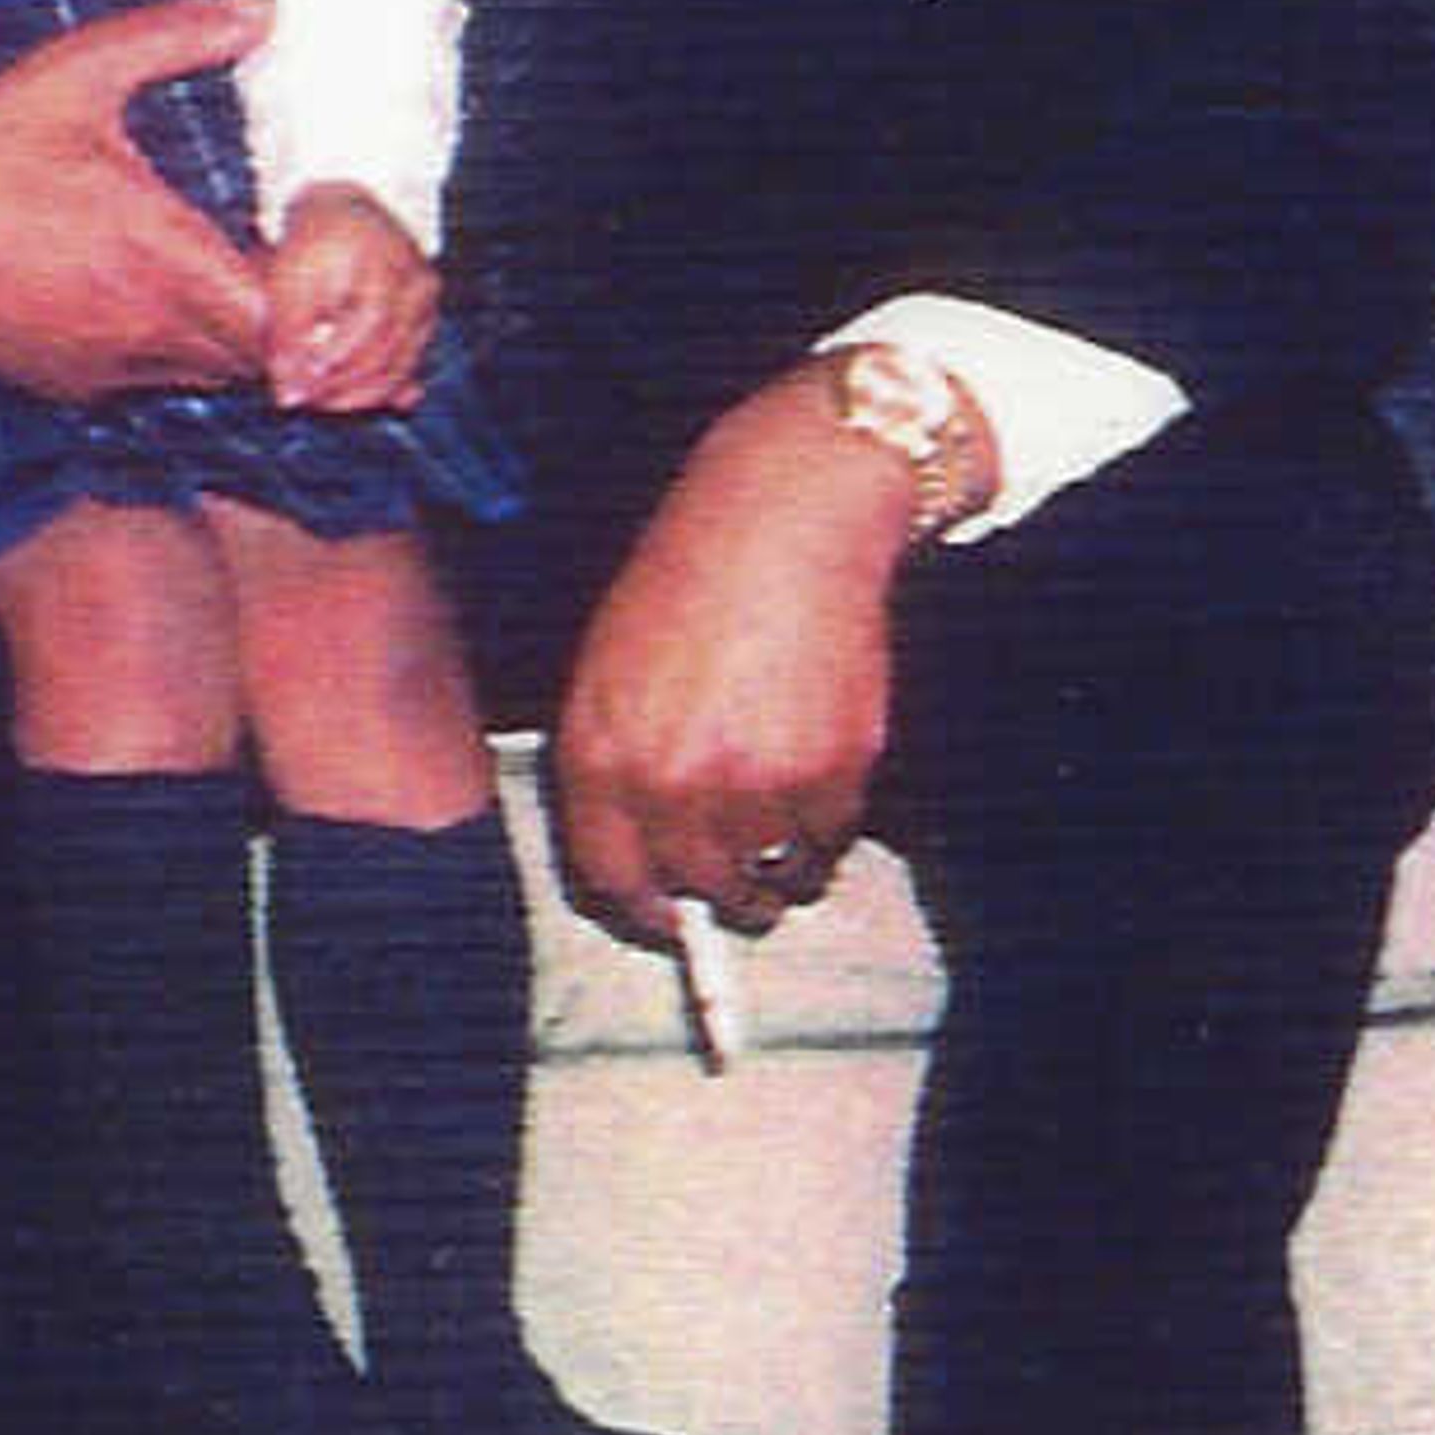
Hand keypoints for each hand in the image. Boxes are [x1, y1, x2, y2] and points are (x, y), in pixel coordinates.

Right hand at [0, 1, 278, 396]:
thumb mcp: (79, 71)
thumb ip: (178, 36)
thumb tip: (267, 9)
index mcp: (156, 254)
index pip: (280, 317)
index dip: (313, 293)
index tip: (311, 245)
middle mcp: (136, 328)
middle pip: (259, 359)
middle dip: (286, 318)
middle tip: (288, 259)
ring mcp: (99, 368)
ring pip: (207, 377)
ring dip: (232, 340)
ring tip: (227, 273)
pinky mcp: (63, 386)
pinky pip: (148, 386)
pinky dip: (172, 355)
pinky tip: (155, 297)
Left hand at [264, 185, 438, 413]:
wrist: (348, 215)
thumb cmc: (313, 245)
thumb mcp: (290, 278)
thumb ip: (286, 336)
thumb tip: (287, 400)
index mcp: (386, 257)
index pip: (371, 322)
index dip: (336, 359)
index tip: (300, 382)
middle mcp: (418, 280)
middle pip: (390, 350)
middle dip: (345, 384)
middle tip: (306, 400)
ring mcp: (427, 301)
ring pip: (403, 365)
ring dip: (360, 394)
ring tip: (320, 401)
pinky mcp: (426, 319)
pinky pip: (408, 365)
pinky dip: (377, 388)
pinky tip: (345, 397)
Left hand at [548, 373, 927, 947]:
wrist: (785, 517)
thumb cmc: (694, 578)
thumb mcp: (610, 667)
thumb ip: (615, 761)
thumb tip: (647, 848)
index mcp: (600, 755)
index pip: (612, 879)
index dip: (648, 909)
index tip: (674, 917)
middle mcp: (669, 783)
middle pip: (700, 890)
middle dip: (726, 893)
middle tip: (748, 876)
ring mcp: (752, 784)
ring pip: (773, 878)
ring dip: (786, 866)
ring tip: (792, 814)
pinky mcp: (830, 772)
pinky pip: (832, 841)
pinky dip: (833, 824)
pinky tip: (825, 770)